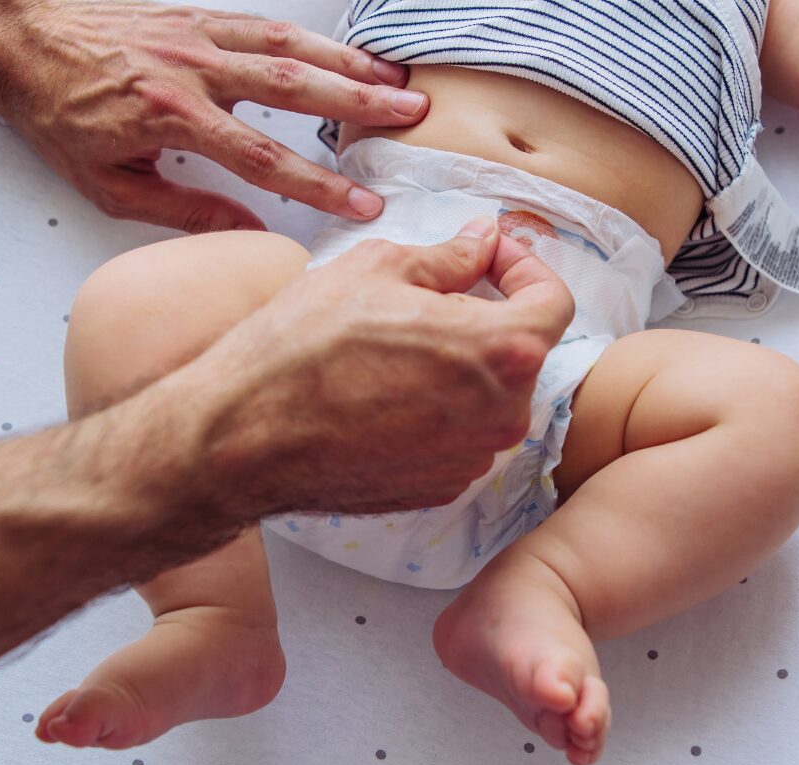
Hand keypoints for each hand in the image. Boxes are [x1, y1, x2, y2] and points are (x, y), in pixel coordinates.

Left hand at [0, 2, 428, 230]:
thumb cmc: (59, 116)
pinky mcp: (196, 15)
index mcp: (173, 117)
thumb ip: (186, 210)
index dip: (318, 185)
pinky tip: (344, 51)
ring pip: (288, 46)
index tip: (361, 203)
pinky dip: (313, 37)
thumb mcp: (112, 185)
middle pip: (293, 88)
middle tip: (411, 117)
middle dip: (359, 104)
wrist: (19, 42)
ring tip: (398, 81)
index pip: (264, 158)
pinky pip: (266, 25)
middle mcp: (193, 69)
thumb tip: (250, 234)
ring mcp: (198, 35)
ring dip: (349, 63)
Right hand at [191, 217, 575, 516]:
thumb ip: (450, 257)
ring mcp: (470, 459)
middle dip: (485, 316)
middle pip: (518, 352)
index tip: (491, 255)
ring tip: (392, 348)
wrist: (243, 436)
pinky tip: (381, 394)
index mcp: (501, 350)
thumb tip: (482, 242)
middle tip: (429, 295)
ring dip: (458, 366)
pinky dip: (435, 410)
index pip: (554, 302)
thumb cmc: (302, 348)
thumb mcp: (376, 270)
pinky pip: (456, 436)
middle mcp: (501, 415)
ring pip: (486, 397)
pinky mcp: (437, 488)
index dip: (525, 268)